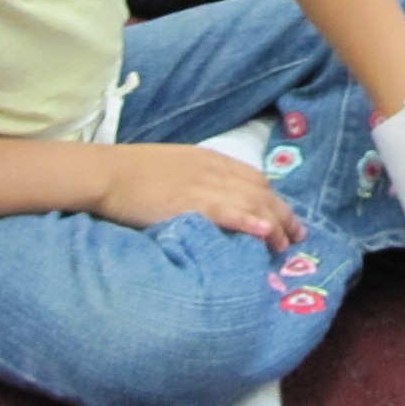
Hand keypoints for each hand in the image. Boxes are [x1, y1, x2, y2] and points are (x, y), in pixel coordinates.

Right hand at [97, 144, 306, 249]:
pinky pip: (227, 211)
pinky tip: (264, 232)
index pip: (255, 178)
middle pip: (261, 191)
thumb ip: (198, 179)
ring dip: (274, 224)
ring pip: (251, 202)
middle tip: (296, 237)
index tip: (283, 217)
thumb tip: (213, 200)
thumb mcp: (175, 167)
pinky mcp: (190, 203)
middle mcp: (214, 170)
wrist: (107, 173)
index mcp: (211, 160)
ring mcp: (204, 185)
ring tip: (285, 245)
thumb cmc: (133, 173)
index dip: (273, 199)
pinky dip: (248, 220)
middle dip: (283, 214)